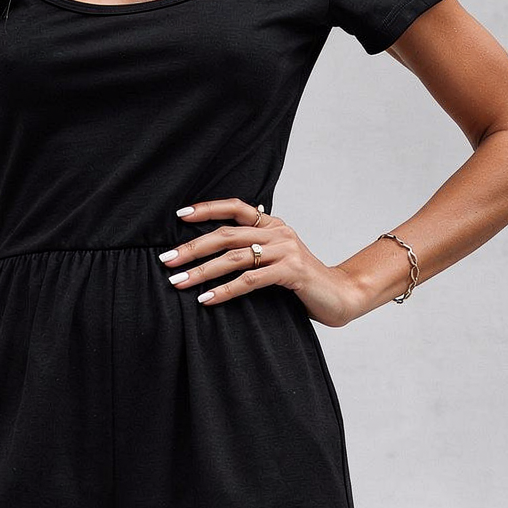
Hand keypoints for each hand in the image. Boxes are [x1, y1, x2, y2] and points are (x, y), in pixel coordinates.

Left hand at [159, 199, 376, 328]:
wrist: (340, 296)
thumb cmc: (301, 282)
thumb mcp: (276, 260)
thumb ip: (253, 251)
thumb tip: (212, 255)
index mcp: (273, 224)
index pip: (235, 207)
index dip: (206, 209)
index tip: (179, 215)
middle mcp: (278, 232)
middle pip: (227, 234)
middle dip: (193, 247)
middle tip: (167, 260)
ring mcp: (286, 250)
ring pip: (234, 257)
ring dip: (202, 271)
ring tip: (179, 282)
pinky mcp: (291, 271)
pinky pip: (250, 280)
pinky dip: (225, 290)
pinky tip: (206, 299)